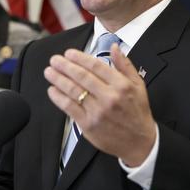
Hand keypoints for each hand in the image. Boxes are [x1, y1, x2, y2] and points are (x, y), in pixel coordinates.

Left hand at [44, 44, 156, 166]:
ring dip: (58, 79)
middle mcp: (109, 97)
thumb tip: (114, 47)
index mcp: (122, 85)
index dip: (79, 57)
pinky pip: (69, 107)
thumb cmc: (137, 112)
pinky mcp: (88, 124)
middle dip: (64, 66)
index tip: (69, 53)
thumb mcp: (138, 85)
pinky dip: (58, 97)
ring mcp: (98, 111)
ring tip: (49, 72)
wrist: (139, 142)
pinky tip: (52, 90)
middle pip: (82, 76)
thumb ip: (125, 65)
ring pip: (73, 91)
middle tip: (54, 60)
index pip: (96, 66)